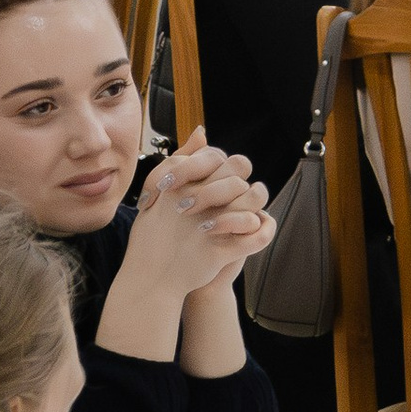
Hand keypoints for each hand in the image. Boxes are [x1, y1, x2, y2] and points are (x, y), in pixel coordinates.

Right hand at [129, 134, 272, 299]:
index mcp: (180, 183)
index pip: (218, 157)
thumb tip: (202, 132)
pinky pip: (256, 234)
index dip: (223, 168)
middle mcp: (195, 198)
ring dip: (255, 204)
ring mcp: (209, 224)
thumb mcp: (159, 192)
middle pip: (238, 172)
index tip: (216, 183)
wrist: (149, 279)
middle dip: (241, 183)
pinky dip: (260, 233)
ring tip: (246, 215)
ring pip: (253, 198)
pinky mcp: (220, 249)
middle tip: (233, 199)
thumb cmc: (153, 235)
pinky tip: (250, 236)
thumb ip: (181, 160)